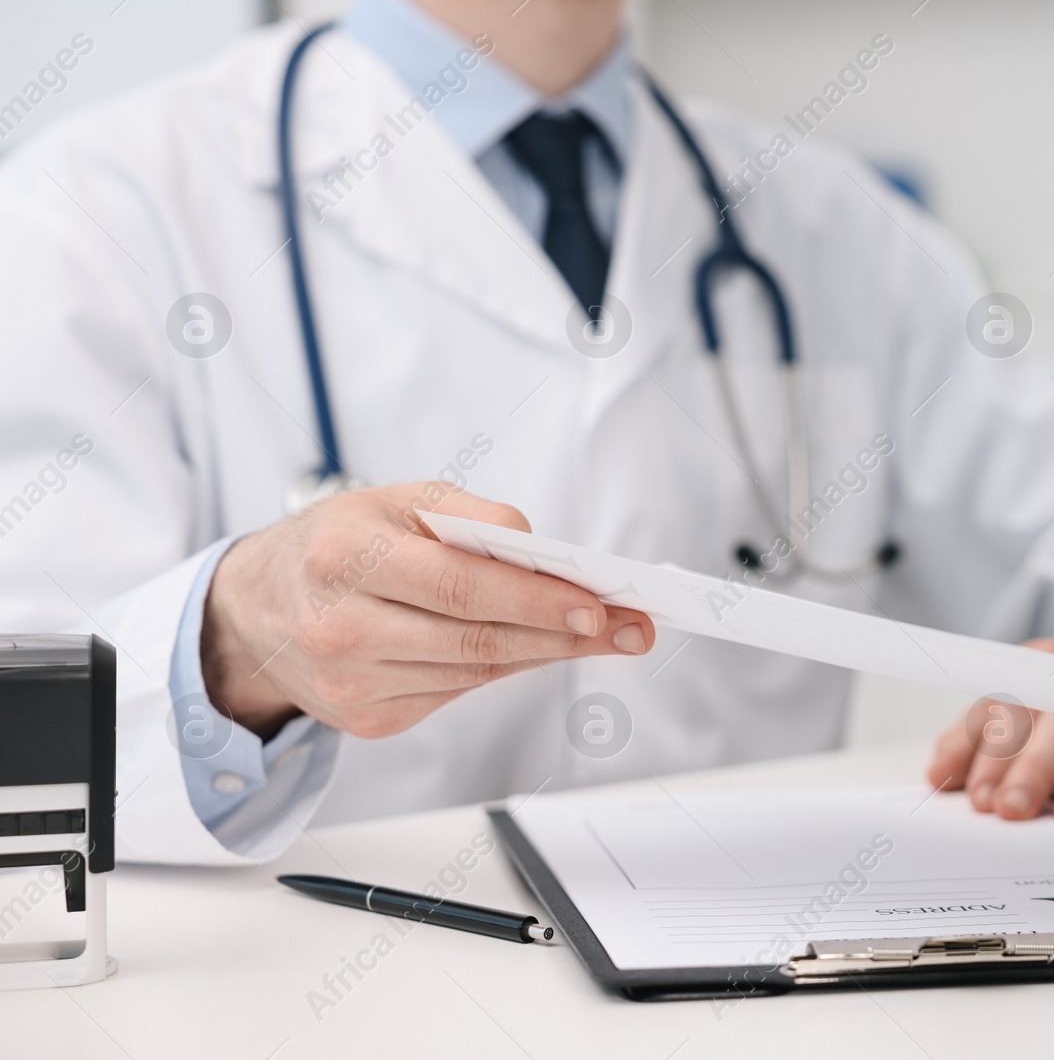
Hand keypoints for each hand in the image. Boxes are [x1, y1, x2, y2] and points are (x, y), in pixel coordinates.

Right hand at [202, 483, 654, 739]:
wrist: (255, 609)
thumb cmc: (338, 543)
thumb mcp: (393, 502)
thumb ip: (469, 516)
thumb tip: (541, 549)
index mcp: (343, 557)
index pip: (461, 586)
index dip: (536, 599)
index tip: (599, 604)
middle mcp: (339, 627)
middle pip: (476, 639)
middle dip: (564, 634)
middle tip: (628, 627)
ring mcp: (350, 684)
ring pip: (474, 672)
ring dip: (544, 653)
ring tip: (600, 634)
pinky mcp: (364, 722)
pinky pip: (454, 693)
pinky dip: (500, 668)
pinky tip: (534, 648)